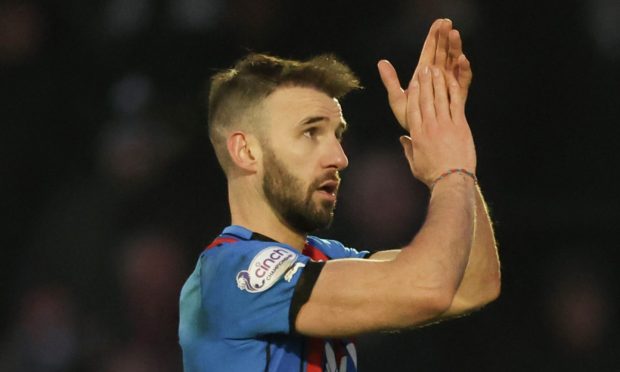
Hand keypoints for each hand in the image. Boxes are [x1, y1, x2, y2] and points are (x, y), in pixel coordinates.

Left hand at [378, 19, 471, 131]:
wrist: (423, 137)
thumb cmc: (410, 119)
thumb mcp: (397, 99)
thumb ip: (390, 80)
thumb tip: (381, 62)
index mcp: (424, 74)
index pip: (430, 51)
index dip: (434, 36)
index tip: (439, 22)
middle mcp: (438, 77)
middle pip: (443, 52)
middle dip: (446, 37)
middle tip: (448, 23)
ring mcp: (449, 85)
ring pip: (454, 63)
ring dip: (455, 48)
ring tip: (456, 35)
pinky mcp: (458, 95)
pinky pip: (462, 81)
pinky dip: (463, 70)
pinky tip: (463, 60)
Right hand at [399, 66, 475, 186]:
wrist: (451, 180)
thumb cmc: (432, 175)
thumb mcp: (414, 163)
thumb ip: (408, 149)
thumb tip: (402, 140)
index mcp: (417, 135)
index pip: (413, 108)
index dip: (413, 93)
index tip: (413, 82)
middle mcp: (429, 126)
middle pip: (425, 99)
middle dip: (424, 82)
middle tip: (424, 68)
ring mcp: (445, 125)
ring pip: (439, 98)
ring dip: (438, 82)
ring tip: (437, 70)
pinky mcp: (459, 126)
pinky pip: (456, 104)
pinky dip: (453, 91)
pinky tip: (452, 81)